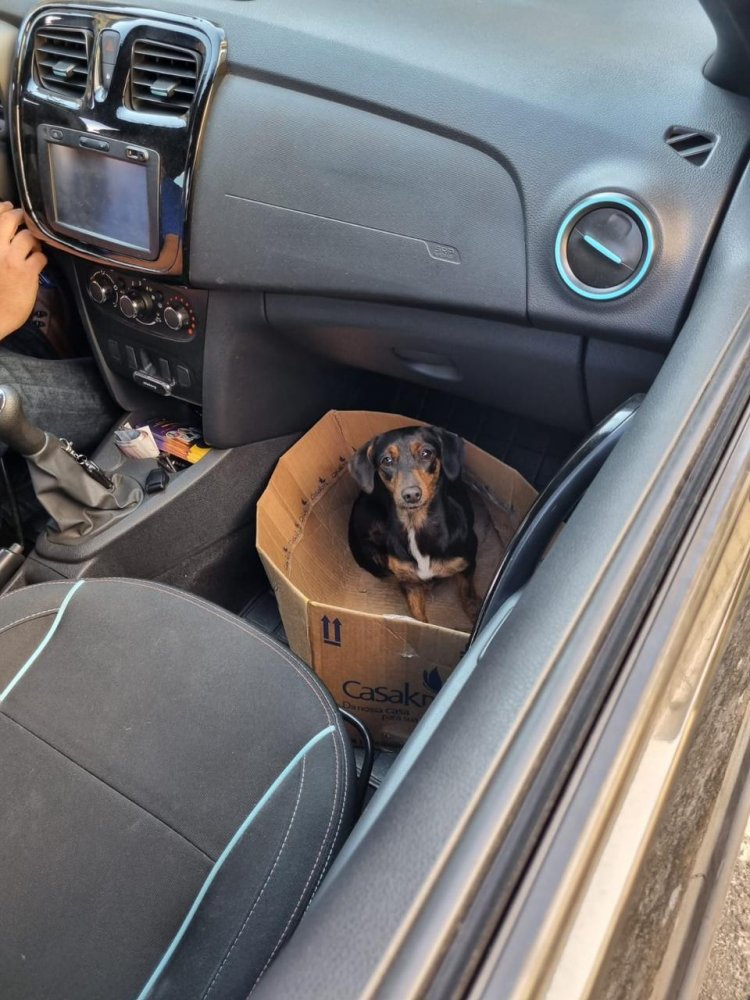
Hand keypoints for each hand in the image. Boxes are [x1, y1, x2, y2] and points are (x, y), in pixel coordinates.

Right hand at [0, 202, 46, 339]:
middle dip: (21, 216)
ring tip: (32, 248)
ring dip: (33, 241)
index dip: (3, 208)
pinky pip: (40, 256)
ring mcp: (11, 259)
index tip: (8, 207)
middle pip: (11, 219)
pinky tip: (37, 264)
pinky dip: (41, 258)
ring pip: (29, 237)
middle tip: (25, 219)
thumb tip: (4, 223)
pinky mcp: (27, 272)